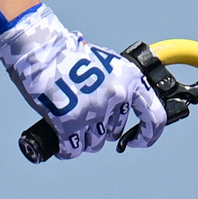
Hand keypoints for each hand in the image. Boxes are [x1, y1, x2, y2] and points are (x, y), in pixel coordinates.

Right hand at [0, 5, 164, 154]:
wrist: (42, 49)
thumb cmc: (70, 54)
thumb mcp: (106, 65)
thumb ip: (118, 87)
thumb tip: (120, 110)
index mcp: (130, 80)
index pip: (154, 116)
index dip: (149, 134)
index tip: (138, 140)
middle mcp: (116, 96)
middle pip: (114, 133)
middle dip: (100, 130)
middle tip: (83, 115)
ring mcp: (93, 110)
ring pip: (93, 143)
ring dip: (82, 139)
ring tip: (69, 123)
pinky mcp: (69, 122)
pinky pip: (72, 149)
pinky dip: (66, 149)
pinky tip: (61, 142)